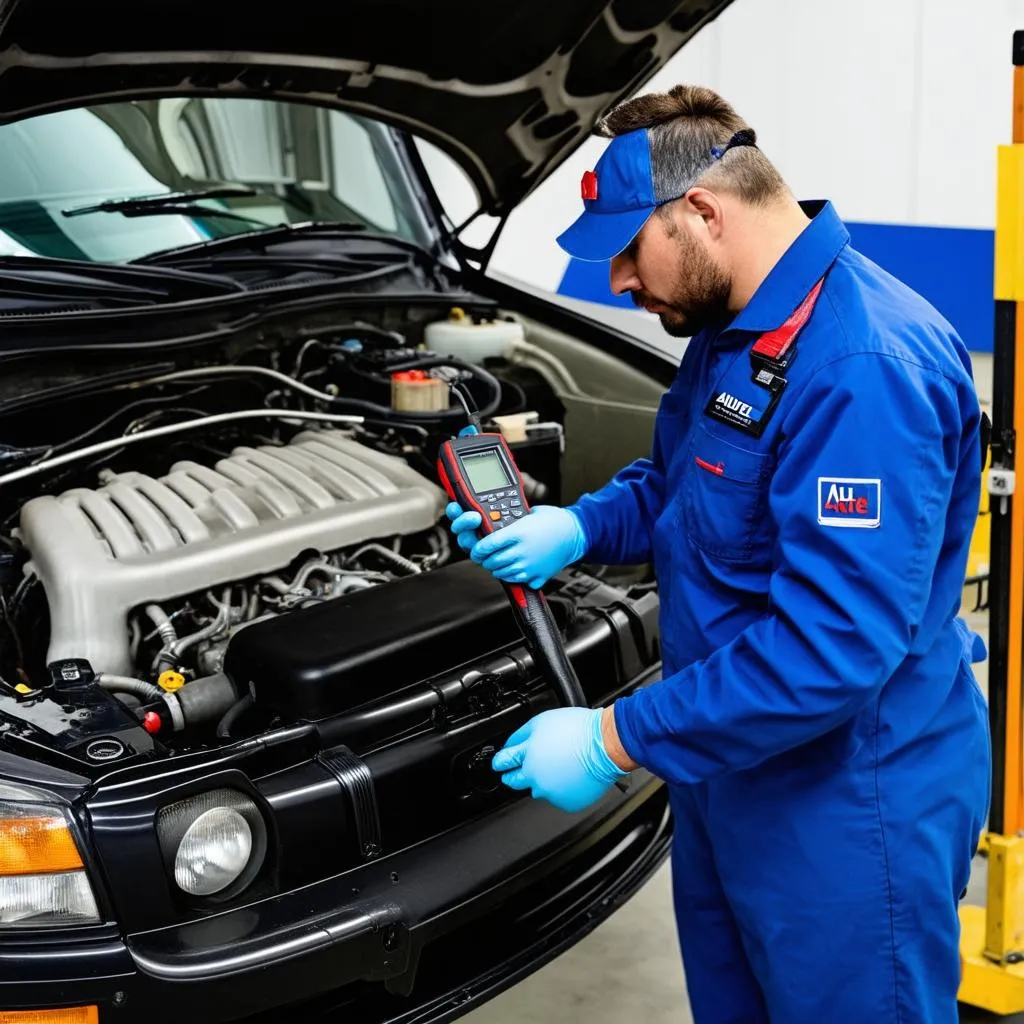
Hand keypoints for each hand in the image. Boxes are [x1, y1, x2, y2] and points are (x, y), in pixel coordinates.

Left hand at [444, 503, 586, 588]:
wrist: (576, 534)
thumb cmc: (554, 521)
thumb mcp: (530, 514)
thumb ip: (512, 522)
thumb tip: (497, 526)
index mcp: (517, 533)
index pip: (488, 545)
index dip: (478, 550)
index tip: (476, 550)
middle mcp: (521, 552)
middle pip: (492, 562)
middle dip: (485, 560)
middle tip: (486, 556)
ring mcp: (529, 566)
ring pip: (502, 574)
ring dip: (497, 569)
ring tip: (499, 563)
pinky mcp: (538, 576)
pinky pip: (518, 581)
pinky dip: (512, 577)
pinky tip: (514, 569)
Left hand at [491, 707, 627, 812]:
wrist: (605, 746)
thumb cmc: (578, 731)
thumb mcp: (541, 721)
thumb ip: (521, 735)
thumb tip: (511, 745)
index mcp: (527, 757)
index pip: (503, 763)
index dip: (500, 761)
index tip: (499, 763)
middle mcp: (536, 779)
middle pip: (515, 781)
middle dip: (514, 775)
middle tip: (522, 767)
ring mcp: (551, 793)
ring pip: (538, 789)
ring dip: (542, 780)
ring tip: (558, 765)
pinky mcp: (567, 802)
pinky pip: (558, 796)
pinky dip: (561, 788)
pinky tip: (570, 774)